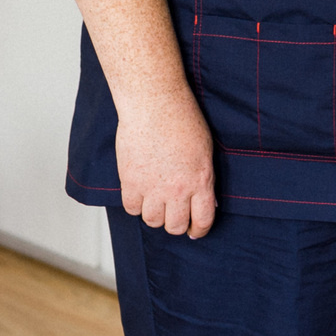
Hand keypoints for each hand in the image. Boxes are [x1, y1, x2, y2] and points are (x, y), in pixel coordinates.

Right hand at [115, 95, 217, 237]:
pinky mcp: (130, 182)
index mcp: (201, 180)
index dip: (199, 230)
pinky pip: (131, 209)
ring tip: (156, 201)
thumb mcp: (205, 150)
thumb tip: (205, 199)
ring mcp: (152, 187)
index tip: (194, 231)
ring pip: (152, 221)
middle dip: (176, 223)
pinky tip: (140, 193)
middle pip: (174, 226)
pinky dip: (136, 204)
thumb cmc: (182, 118)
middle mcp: (177, 189)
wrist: (154, 104)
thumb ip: (204, 177)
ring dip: (154, 214)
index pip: (202, 220)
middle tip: (173, 214)